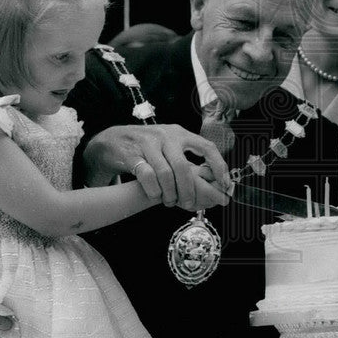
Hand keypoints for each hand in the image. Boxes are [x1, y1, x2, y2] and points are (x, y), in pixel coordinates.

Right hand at [82, 124, 229, 207]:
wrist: (112, 139)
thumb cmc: (147, 147)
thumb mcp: (169, 145)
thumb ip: (187, 158)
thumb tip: (212, 180)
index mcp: (180, 133)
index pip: (207, 147)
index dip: (219, 166)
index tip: (225, 184)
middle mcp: (166, 136)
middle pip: (183, 167)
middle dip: (188, 190)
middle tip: (188, 204)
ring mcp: (148, 144)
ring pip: (165, 174)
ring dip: (169, 193)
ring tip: (169, 201)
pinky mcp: (131, 154)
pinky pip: (147, 176)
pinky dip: (154, 190)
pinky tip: (155, 195)